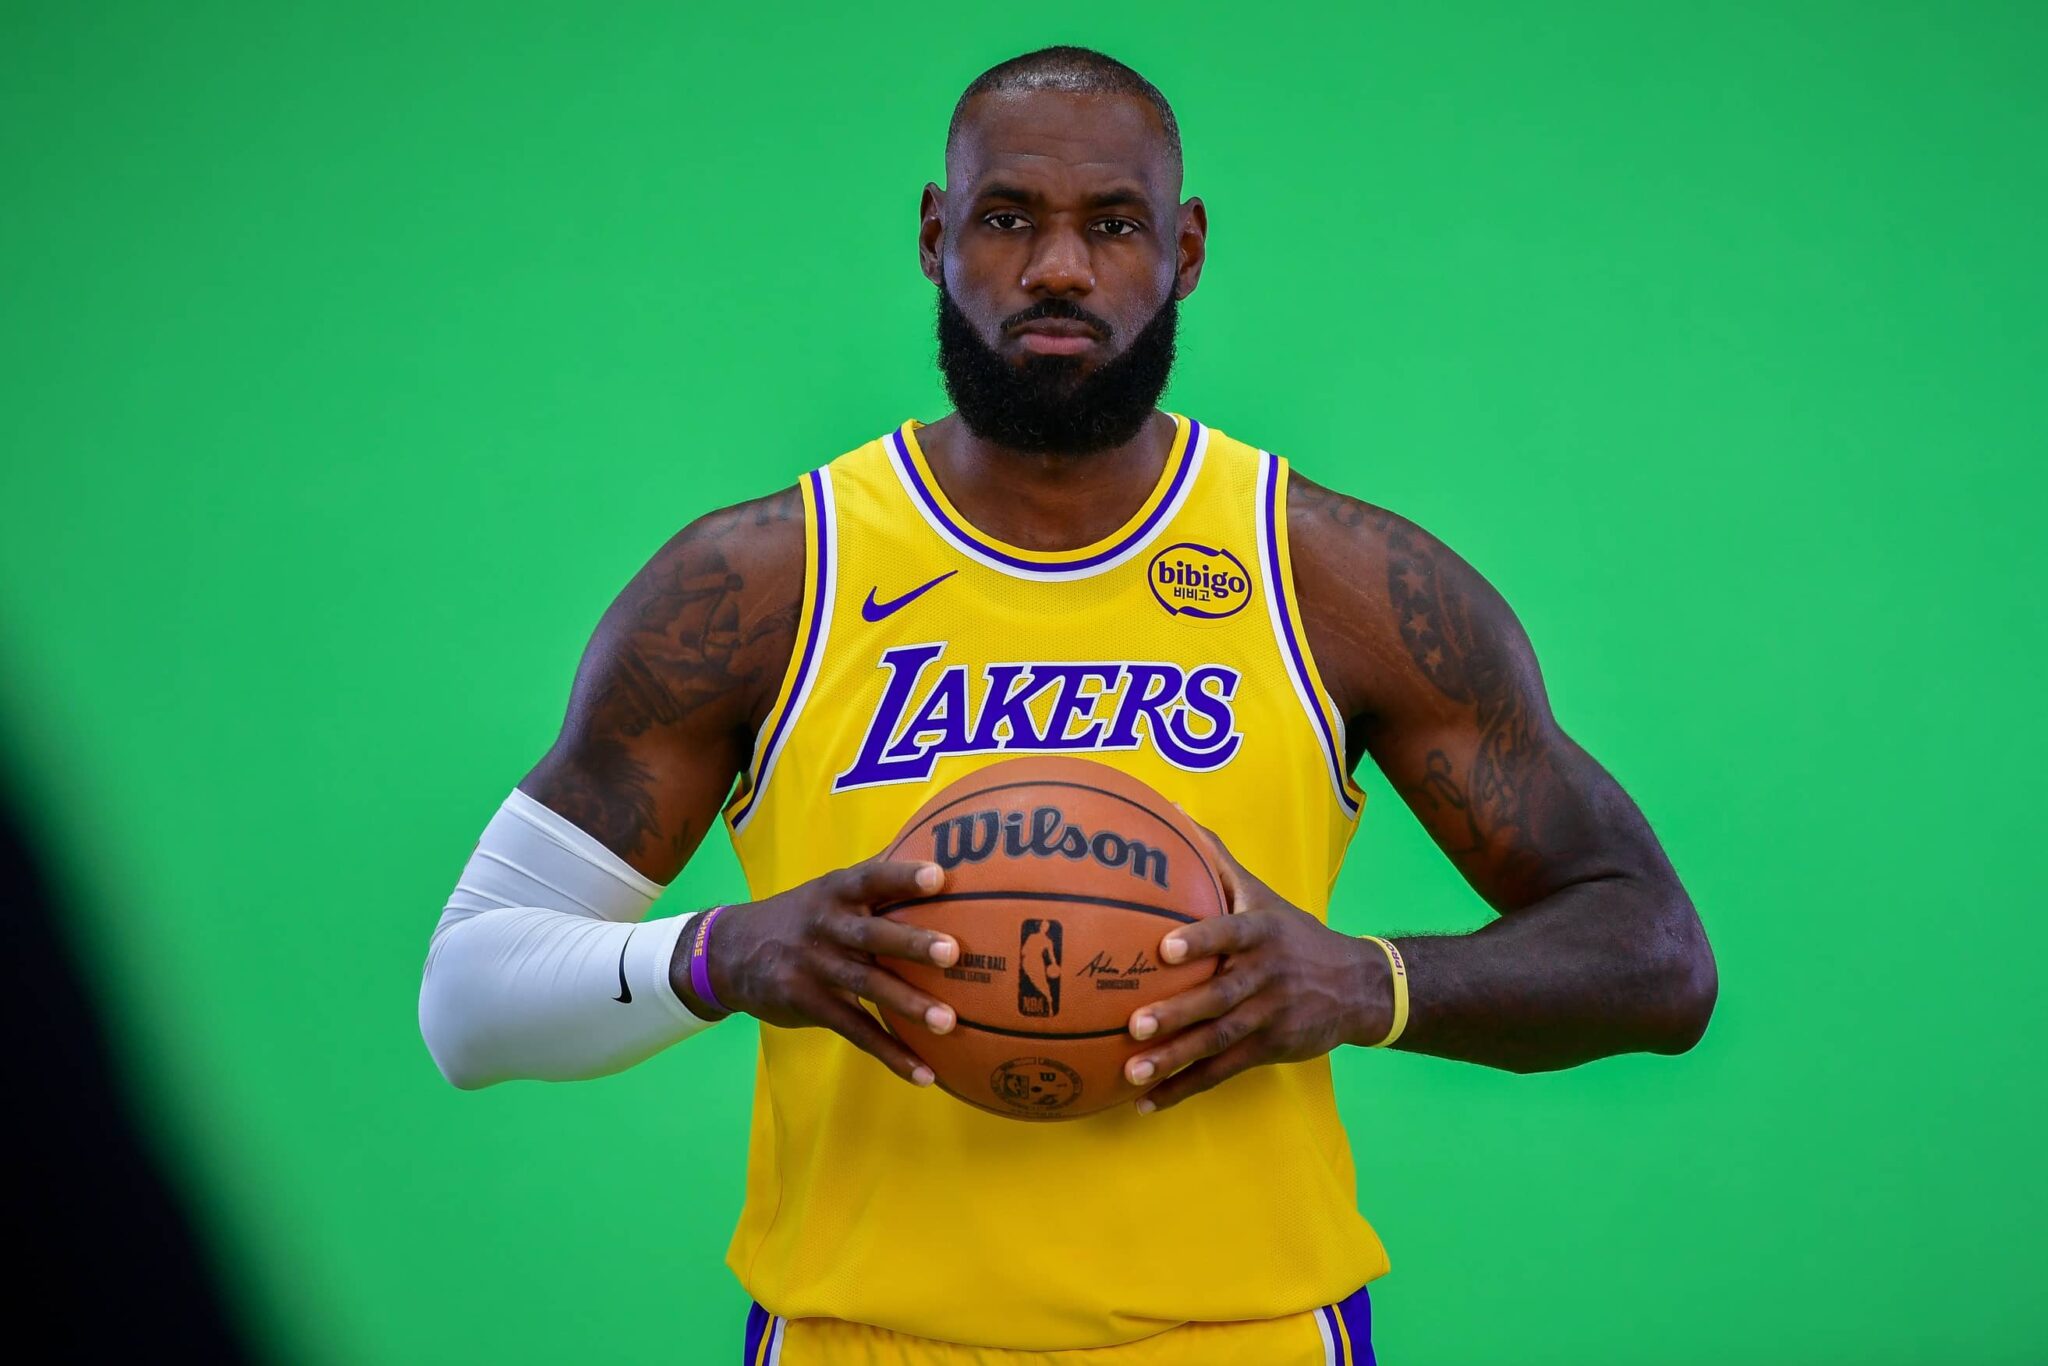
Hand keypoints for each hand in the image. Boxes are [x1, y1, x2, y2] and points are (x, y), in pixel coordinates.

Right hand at [674, 859, 960, 1086]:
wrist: (728, 954)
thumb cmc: (801, 917)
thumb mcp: (827, 890)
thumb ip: (875, 879)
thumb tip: (937, 851)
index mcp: (837, 893)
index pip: (871, 878)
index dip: (903, 876)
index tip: (940, 877)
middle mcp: (827, 926)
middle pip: (872, 933)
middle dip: (912, 943)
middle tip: (952, 952)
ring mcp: (816, 967)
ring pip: (867, 985)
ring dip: (908, 1004)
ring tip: (947, 1022)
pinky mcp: (810, 1004)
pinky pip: (855, 1030)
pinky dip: (890, 1052)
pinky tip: (923, 1073)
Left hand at [1122, 834, 1392, 1111]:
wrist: (1358, 985)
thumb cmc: (1292, 932)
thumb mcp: (1262, 893)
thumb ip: (1216, 858)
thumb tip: (1172, 811)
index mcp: (1260, 933)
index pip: (1230, 932)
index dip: (1201, 939)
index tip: (1165, 948)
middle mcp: (1265, 975)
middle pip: (1220, 996)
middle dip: (1178, 1013)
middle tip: (1136, 1024)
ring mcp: (1268, 1016)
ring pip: (1218, 1040)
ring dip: (1175, 1058)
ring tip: (1133, 1071)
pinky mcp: (1268, 1048)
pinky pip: (1222, 1071)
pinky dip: (1185, 1087)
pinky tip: (1146, 1101)